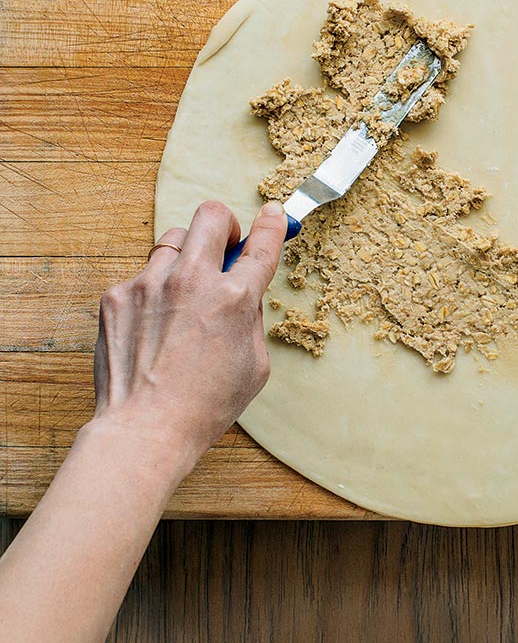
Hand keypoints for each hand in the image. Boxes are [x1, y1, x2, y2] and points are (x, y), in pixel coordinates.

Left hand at [92, 199, 286, 465]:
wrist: (146, 428)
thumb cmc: (206, 404)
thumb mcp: (255, 364)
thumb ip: (251, 317)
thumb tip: (245, 289)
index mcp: (234, 298)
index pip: (261, 244)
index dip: (273, 224)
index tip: (275, 214)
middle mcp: (192, 281)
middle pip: (211, 215)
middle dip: (223, 224)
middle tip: (223, 245)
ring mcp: (149, 284)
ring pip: (173, 240)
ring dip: (185, 256)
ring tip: (183, 291)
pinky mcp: (117, 295)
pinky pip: (142, 275)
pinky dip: (153, 291)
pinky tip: (154, 324)